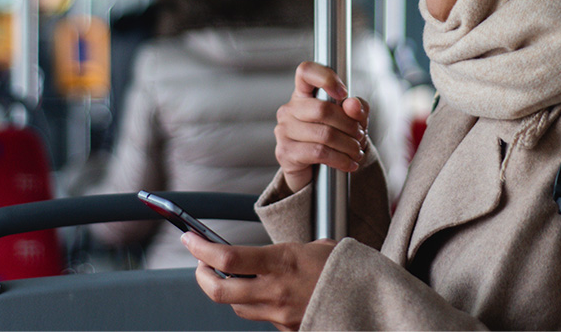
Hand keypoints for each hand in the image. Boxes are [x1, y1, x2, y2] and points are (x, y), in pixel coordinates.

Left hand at [182, 232, 335, 330]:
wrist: (371, 300)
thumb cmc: (346, 268)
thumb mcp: (315, 247)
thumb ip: (282, 253)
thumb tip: (260, 256)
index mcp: (283, 262)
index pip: (228, 258)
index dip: (201, 249)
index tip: (189, 239)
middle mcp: (277, 291)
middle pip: (221, 290)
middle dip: (203, 276)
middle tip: (201, 263)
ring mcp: (281, 315)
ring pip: (237, 306)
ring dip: (226, 291)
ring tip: (228, 275)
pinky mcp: (289, 330)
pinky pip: (260, 318)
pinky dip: (254, 304)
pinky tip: (260, 292)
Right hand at [275, 61, 369, 192]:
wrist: (315, 172)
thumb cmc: (332, 139)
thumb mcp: (351, 121)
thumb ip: (356, 109)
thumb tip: (352, 104)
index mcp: (303, 94)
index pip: (306, 71)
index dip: (325, 77)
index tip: (343, 93)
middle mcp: (289, 109)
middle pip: (323, 109)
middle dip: (349, 125)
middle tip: (360, 135)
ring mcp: (284, 130)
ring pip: (324, 134)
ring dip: (348, 145)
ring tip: (357, 151)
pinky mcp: (285, 152)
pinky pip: (319, 153)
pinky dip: (340, 160)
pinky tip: (349, 163)